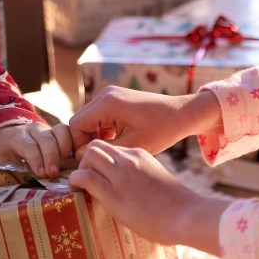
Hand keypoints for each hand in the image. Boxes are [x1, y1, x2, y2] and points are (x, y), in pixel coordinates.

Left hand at [0, 122, 72, 178]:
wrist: (7, 137)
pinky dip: (75, 144)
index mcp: (16, 137)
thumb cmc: (6, 156)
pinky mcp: (60, 132)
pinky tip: (75, 159)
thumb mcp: (1, 164)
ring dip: (66, 148)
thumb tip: (21, 191)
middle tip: (54, 174)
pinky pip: (70, 133)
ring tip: (66, 165)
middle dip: (52, 157)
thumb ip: (10, 173)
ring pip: (62, 131)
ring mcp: (48, 129)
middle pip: (47, 139)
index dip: (36, 160)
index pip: (29, 146)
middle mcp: (34, 129)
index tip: (42, 174)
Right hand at [68, 87, 223, 156]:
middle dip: (85, 142)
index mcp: (107, 103)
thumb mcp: (134, 145)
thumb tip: (81, 158)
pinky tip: (117, 144)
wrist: (183, 113)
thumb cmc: (162, 130)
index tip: (88, 163)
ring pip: (89, 121)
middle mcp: (105, 95)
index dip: (78, 147)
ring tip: (110, 153)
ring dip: (94, 138)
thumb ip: (106, 152)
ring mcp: (110, 96)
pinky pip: (100, 118)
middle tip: (98, 161)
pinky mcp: (116, 100)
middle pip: (80, 122)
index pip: (75, 126)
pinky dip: (103, 132)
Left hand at [69, 141, 225, 254]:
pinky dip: (75, 180)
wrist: (188, 215)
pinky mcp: (112, 193)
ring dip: (80, 168)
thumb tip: (130, 190)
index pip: (112, 147)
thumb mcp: (157, 180)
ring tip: (82, 184)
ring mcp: (120, 175)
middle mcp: (129, 160)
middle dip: (86, 158)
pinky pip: (83, 177)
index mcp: (141, 155)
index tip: (99, 173)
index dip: (101, 158)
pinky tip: (77, 190)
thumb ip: (142, 177)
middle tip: (87, 177)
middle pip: (95, 145)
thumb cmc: (178, 206)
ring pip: (87, 155)